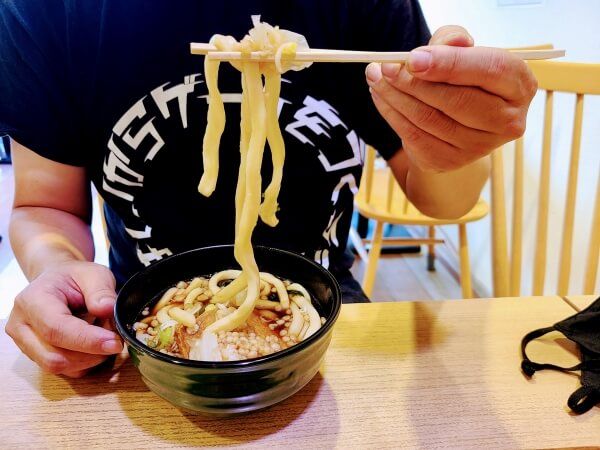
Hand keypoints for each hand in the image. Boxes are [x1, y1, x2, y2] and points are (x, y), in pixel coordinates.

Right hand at [5, 261, 122, 377]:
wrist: (58, 282)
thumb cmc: (74, 277)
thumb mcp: (93, 273)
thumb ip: (101, 290)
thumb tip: (107, 309)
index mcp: (32, 300)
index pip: (56, 329)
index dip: (87, 340)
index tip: (115, 342)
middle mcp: (21, 326)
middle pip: (54, 355)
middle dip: (91, 353)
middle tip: (115, 338)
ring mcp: (26, 344)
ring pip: (59, 367)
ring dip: (90, 358)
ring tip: (105, 337)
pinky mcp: (37, 357)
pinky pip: (65, 371)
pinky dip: (86, 363)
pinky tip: (96, 346)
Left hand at [366, 25, 536, 171]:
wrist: (454, 121)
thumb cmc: (462, 78)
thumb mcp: (461, 51)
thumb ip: (452, 41)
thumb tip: (445, 47)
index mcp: (520, 85)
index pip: (490, 70)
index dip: (450, 63)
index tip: (413, 59)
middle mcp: (507, 121)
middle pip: (457, 101)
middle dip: (414, 83)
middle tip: (386, 67)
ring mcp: (479, 147)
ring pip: (430, 119)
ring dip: (395, 97)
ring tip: (376, 78)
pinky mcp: (451, 161)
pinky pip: (414, 137)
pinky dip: (392, 114)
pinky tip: (380, 98)